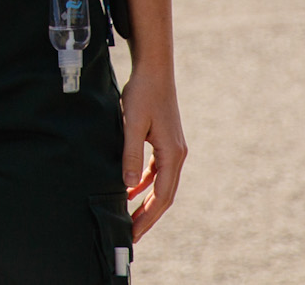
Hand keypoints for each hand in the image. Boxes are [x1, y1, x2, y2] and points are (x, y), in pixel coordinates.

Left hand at [120, 63, 186, 238]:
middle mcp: (177, 154)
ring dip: (146, 200)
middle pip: (164, 195)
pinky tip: (130, 187)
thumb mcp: (132, 123)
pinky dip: (145, 181)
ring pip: (161, 184)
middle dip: (148, 216)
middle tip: (132, 234)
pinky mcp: (165, 140)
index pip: (161, 196)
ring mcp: (172, 147)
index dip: (147, 216)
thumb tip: (128, 185)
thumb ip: (130, 154)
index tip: (133, 232)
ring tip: (130, 216)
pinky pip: (157, 169)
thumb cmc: (143, 93)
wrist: (154, 69)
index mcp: (172, 154)